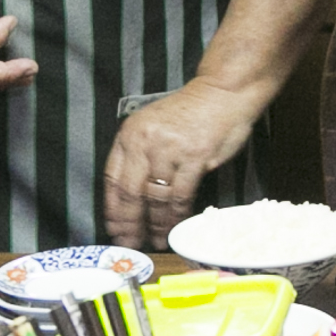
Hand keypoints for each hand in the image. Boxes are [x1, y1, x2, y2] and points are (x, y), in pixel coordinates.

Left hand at [101, 84, 262, 247]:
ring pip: (156, 198)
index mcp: (130, 134)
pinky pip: (180, 195)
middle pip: (131, 193)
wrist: (223, 93)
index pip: (113, 178)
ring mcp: (169, 149)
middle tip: (130, 243)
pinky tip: (175, 227)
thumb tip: (134, 197)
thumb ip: (141, 155)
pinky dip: (177, 215)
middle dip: (129, 224)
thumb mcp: (154, 126)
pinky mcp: (193, 158)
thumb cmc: (191, 113)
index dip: (113, 208)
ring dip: (156, 224)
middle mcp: (145, 141)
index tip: (114, 227)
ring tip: (156, 240)